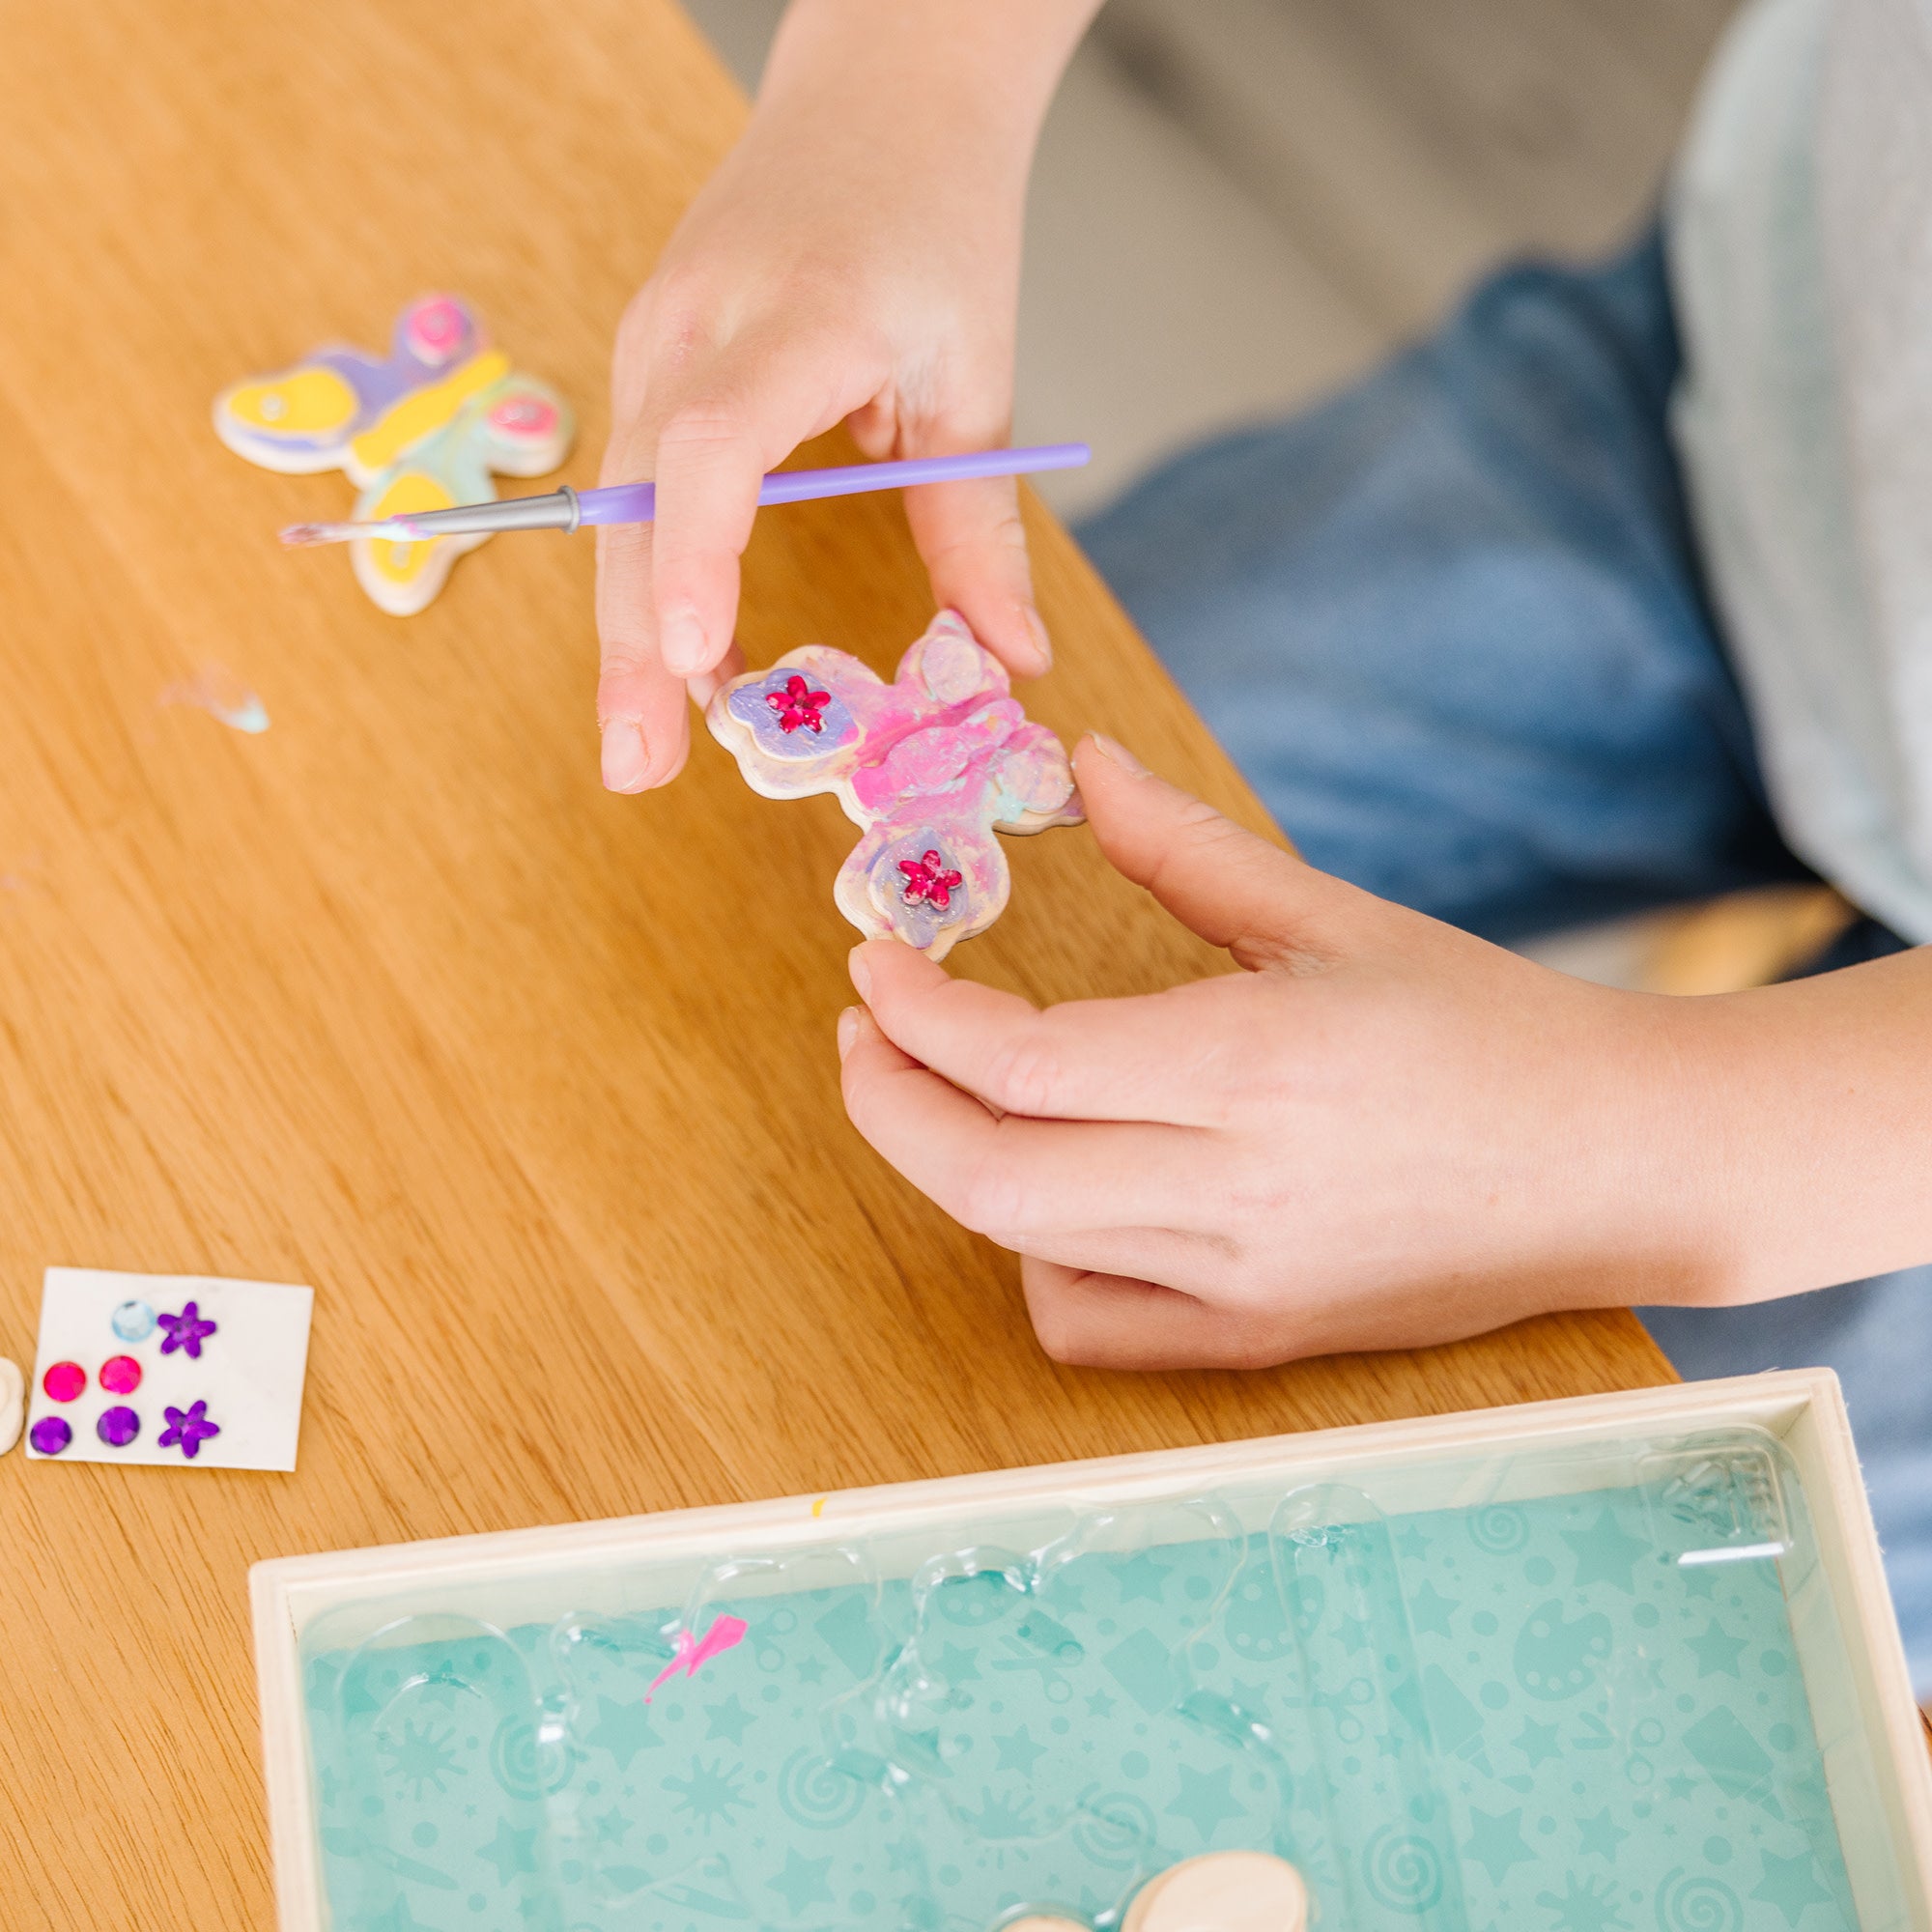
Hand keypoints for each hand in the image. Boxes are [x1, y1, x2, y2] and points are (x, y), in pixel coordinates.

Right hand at [594, 0, 1094, 792]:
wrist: (880, 94)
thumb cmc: (938, 221)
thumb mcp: (975, 372)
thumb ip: (978, 518)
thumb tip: (1010, 660)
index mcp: (799, 314)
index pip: (712, 444)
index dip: (694, 559)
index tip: (698, 665)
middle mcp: (697, 320)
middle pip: (635, 495)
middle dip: (630, 641)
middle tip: (638, 766)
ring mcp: (653, 332)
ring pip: (615, 500)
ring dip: (625, 622)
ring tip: (646, 742)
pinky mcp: (645, 353)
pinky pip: (629, 480)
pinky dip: (644, 571)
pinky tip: (672, 657)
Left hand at [837, 735, 1752, 1368]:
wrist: (1622, 1164)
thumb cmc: (1489, 1026)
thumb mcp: (1336, 917)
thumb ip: (1187, 849)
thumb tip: (1083, 762)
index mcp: (1251, 1066)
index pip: (1017, 1061)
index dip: (915, 1012)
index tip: (876, 962)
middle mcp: (1234, 1191)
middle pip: (984, 1173)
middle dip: (886, 1099)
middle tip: (869, 1029)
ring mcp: (1243, 1283)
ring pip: (1022, 1246)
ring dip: (949, 1165)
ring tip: (949, 1090)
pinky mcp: (1260, 1342)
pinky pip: (1093, 1328)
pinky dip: (1038, 1262)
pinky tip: (1060, 1195)